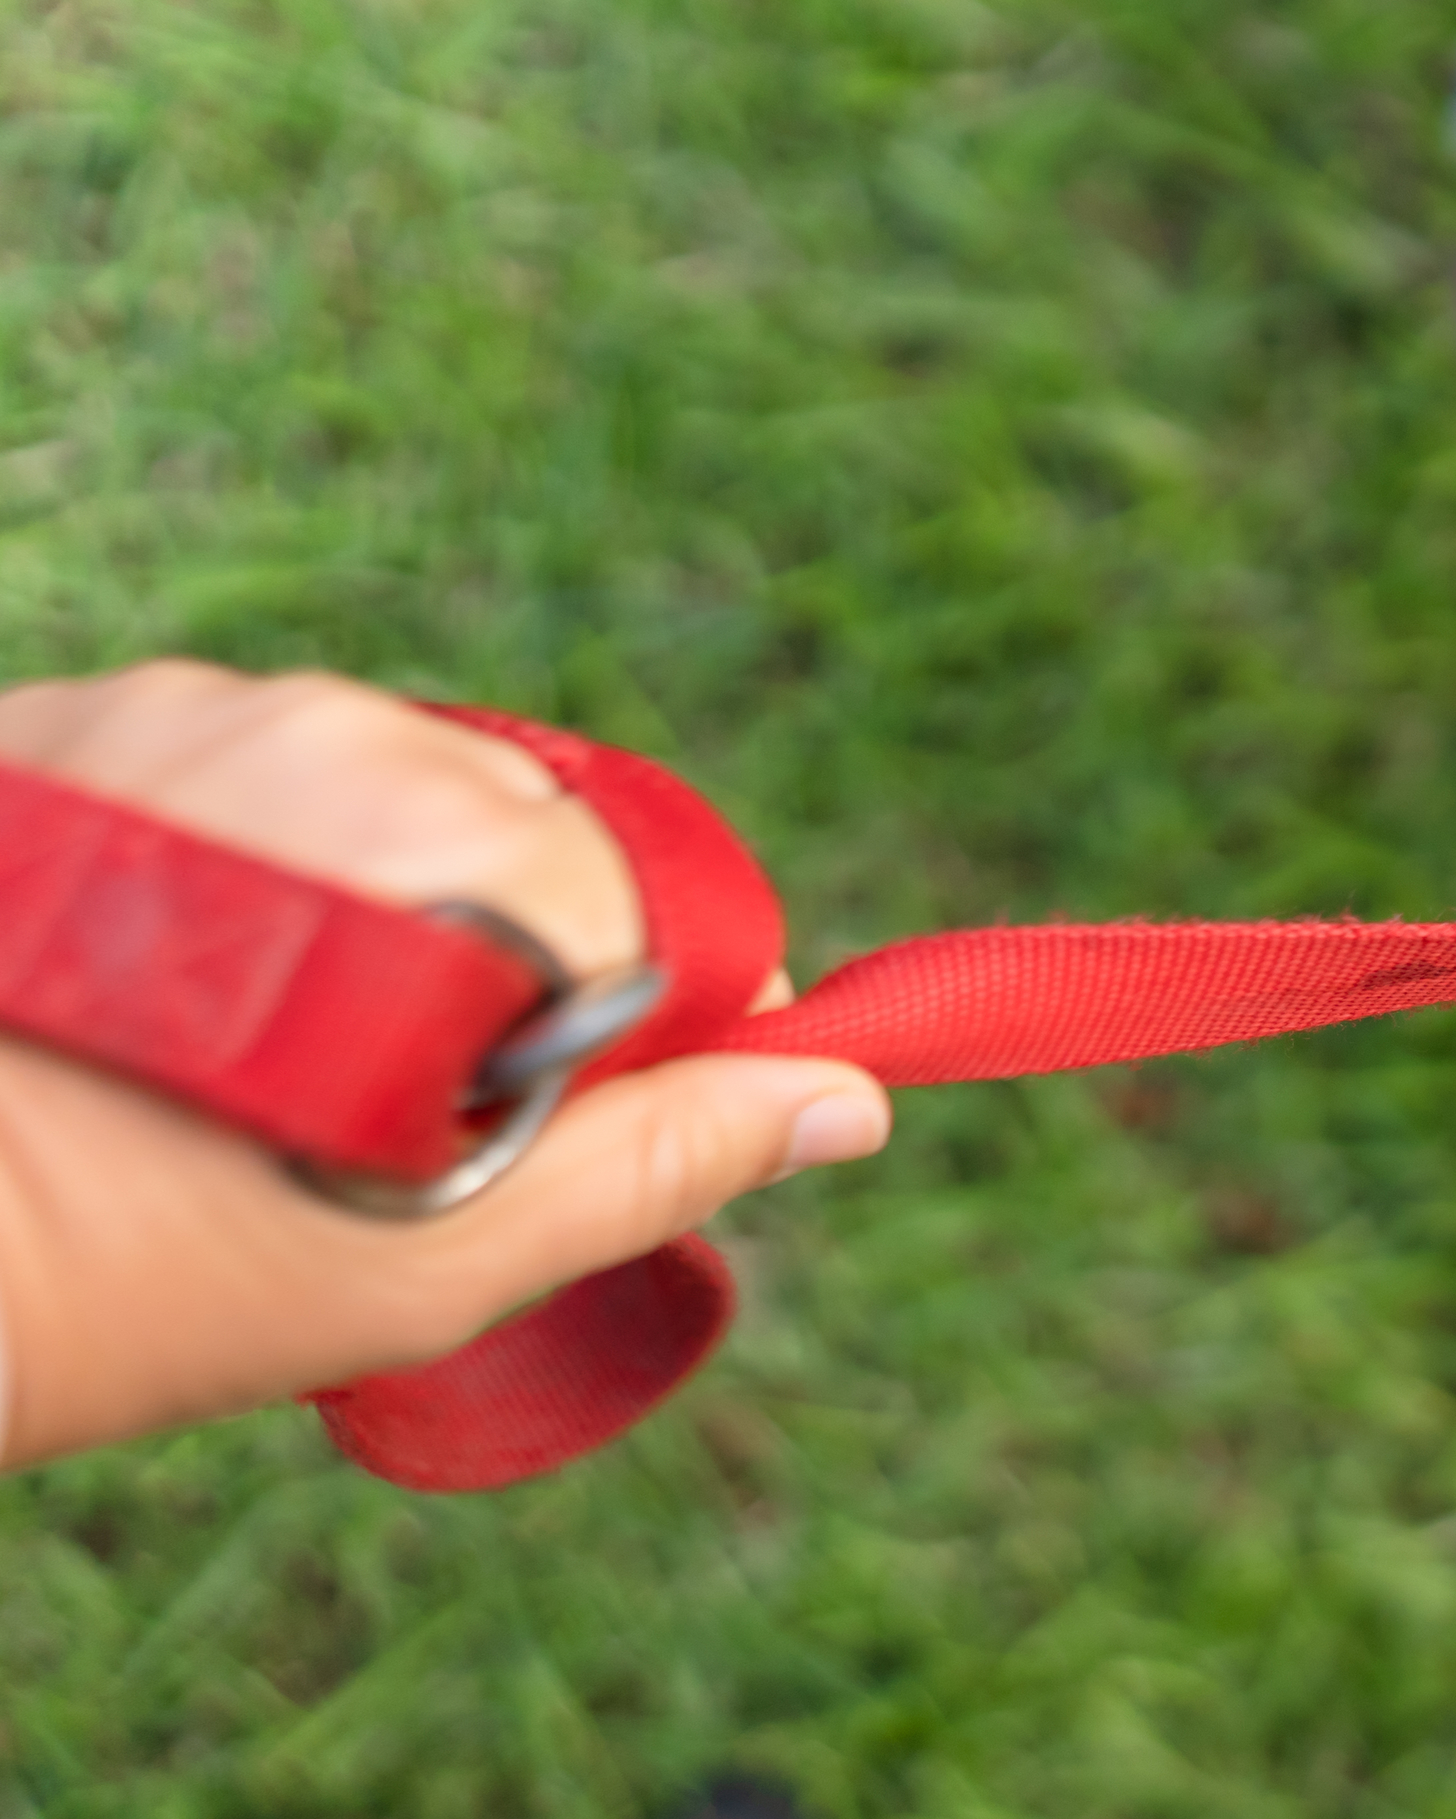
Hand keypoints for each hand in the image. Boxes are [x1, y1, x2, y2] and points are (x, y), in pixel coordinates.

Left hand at [0, 661, 889, 1469]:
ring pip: (362, 783)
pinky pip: (216, 763)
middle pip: (511, 825)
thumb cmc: (162, 1274)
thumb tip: (848, 1099)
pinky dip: (221, 851)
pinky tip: (161, 972)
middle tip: (387, 1103)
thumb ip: (668, 1153)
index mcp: (475, 853)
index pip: (646, 901)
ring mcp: (192, 710)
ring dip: (356, 888)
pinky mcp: (67, 712)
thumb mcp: (447, 1251)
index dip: (636, 1016)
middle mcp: (348, 734)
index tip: (561, 1110)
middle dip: (491, 945)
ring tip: (255, 1043)